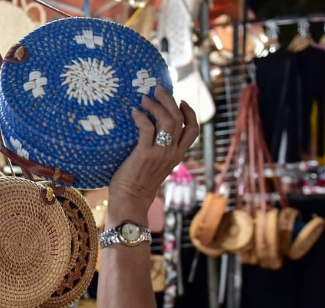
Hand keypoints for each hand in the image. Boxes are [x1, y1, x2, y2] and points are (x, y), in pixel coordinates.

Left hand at [108, 86, 198, 216]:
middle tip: (158, 89)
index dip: (190, 112)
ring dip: (156, 105)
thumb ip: (159, 151)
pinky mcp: (145, 153)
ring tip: (145, 99)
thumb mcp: (156, 166)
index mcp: (177, 155)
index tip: (181, 100)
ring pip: (168, 120)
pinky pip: (147, 127)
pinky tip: (134, 113)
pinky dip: (141, 117)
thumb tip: (151, 132)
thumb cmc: (138, 184)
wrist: (131, 201)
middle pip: (180, 119)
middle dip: (170, 100)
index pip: (193, 130)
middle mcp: (172, 153)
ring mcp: (160, 153)